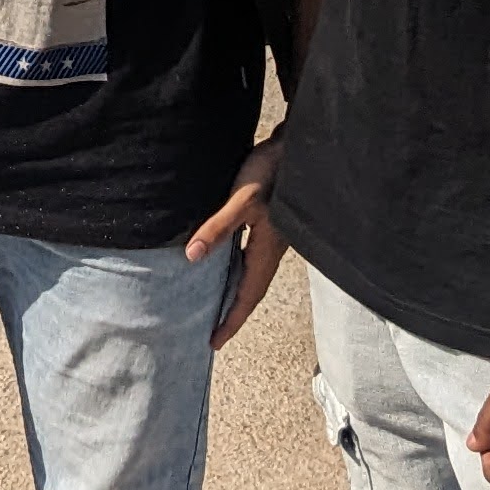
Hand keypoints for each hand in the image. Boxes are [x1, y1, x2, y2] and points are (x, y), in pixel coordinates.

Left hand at [184, 136, 290, 344]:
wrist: (298, 147)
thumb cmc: (273, 172)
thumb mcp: (242, 199)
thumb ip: (218, 228)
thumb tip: (191, 257)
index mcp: (267, 251)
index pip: (247, 296)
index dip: (231, 320)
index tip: (214, 342)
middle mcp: (271, 250)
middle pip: (250, 290)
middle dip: (232, 312)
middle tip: (213, 332)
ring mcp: (272, 237)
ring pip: (251, 273)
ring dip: (234, 291)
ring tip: (215, 303)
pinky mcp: (270, 222)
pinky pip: (250, 256)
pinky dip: (236, 268)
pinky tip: (225, 262)